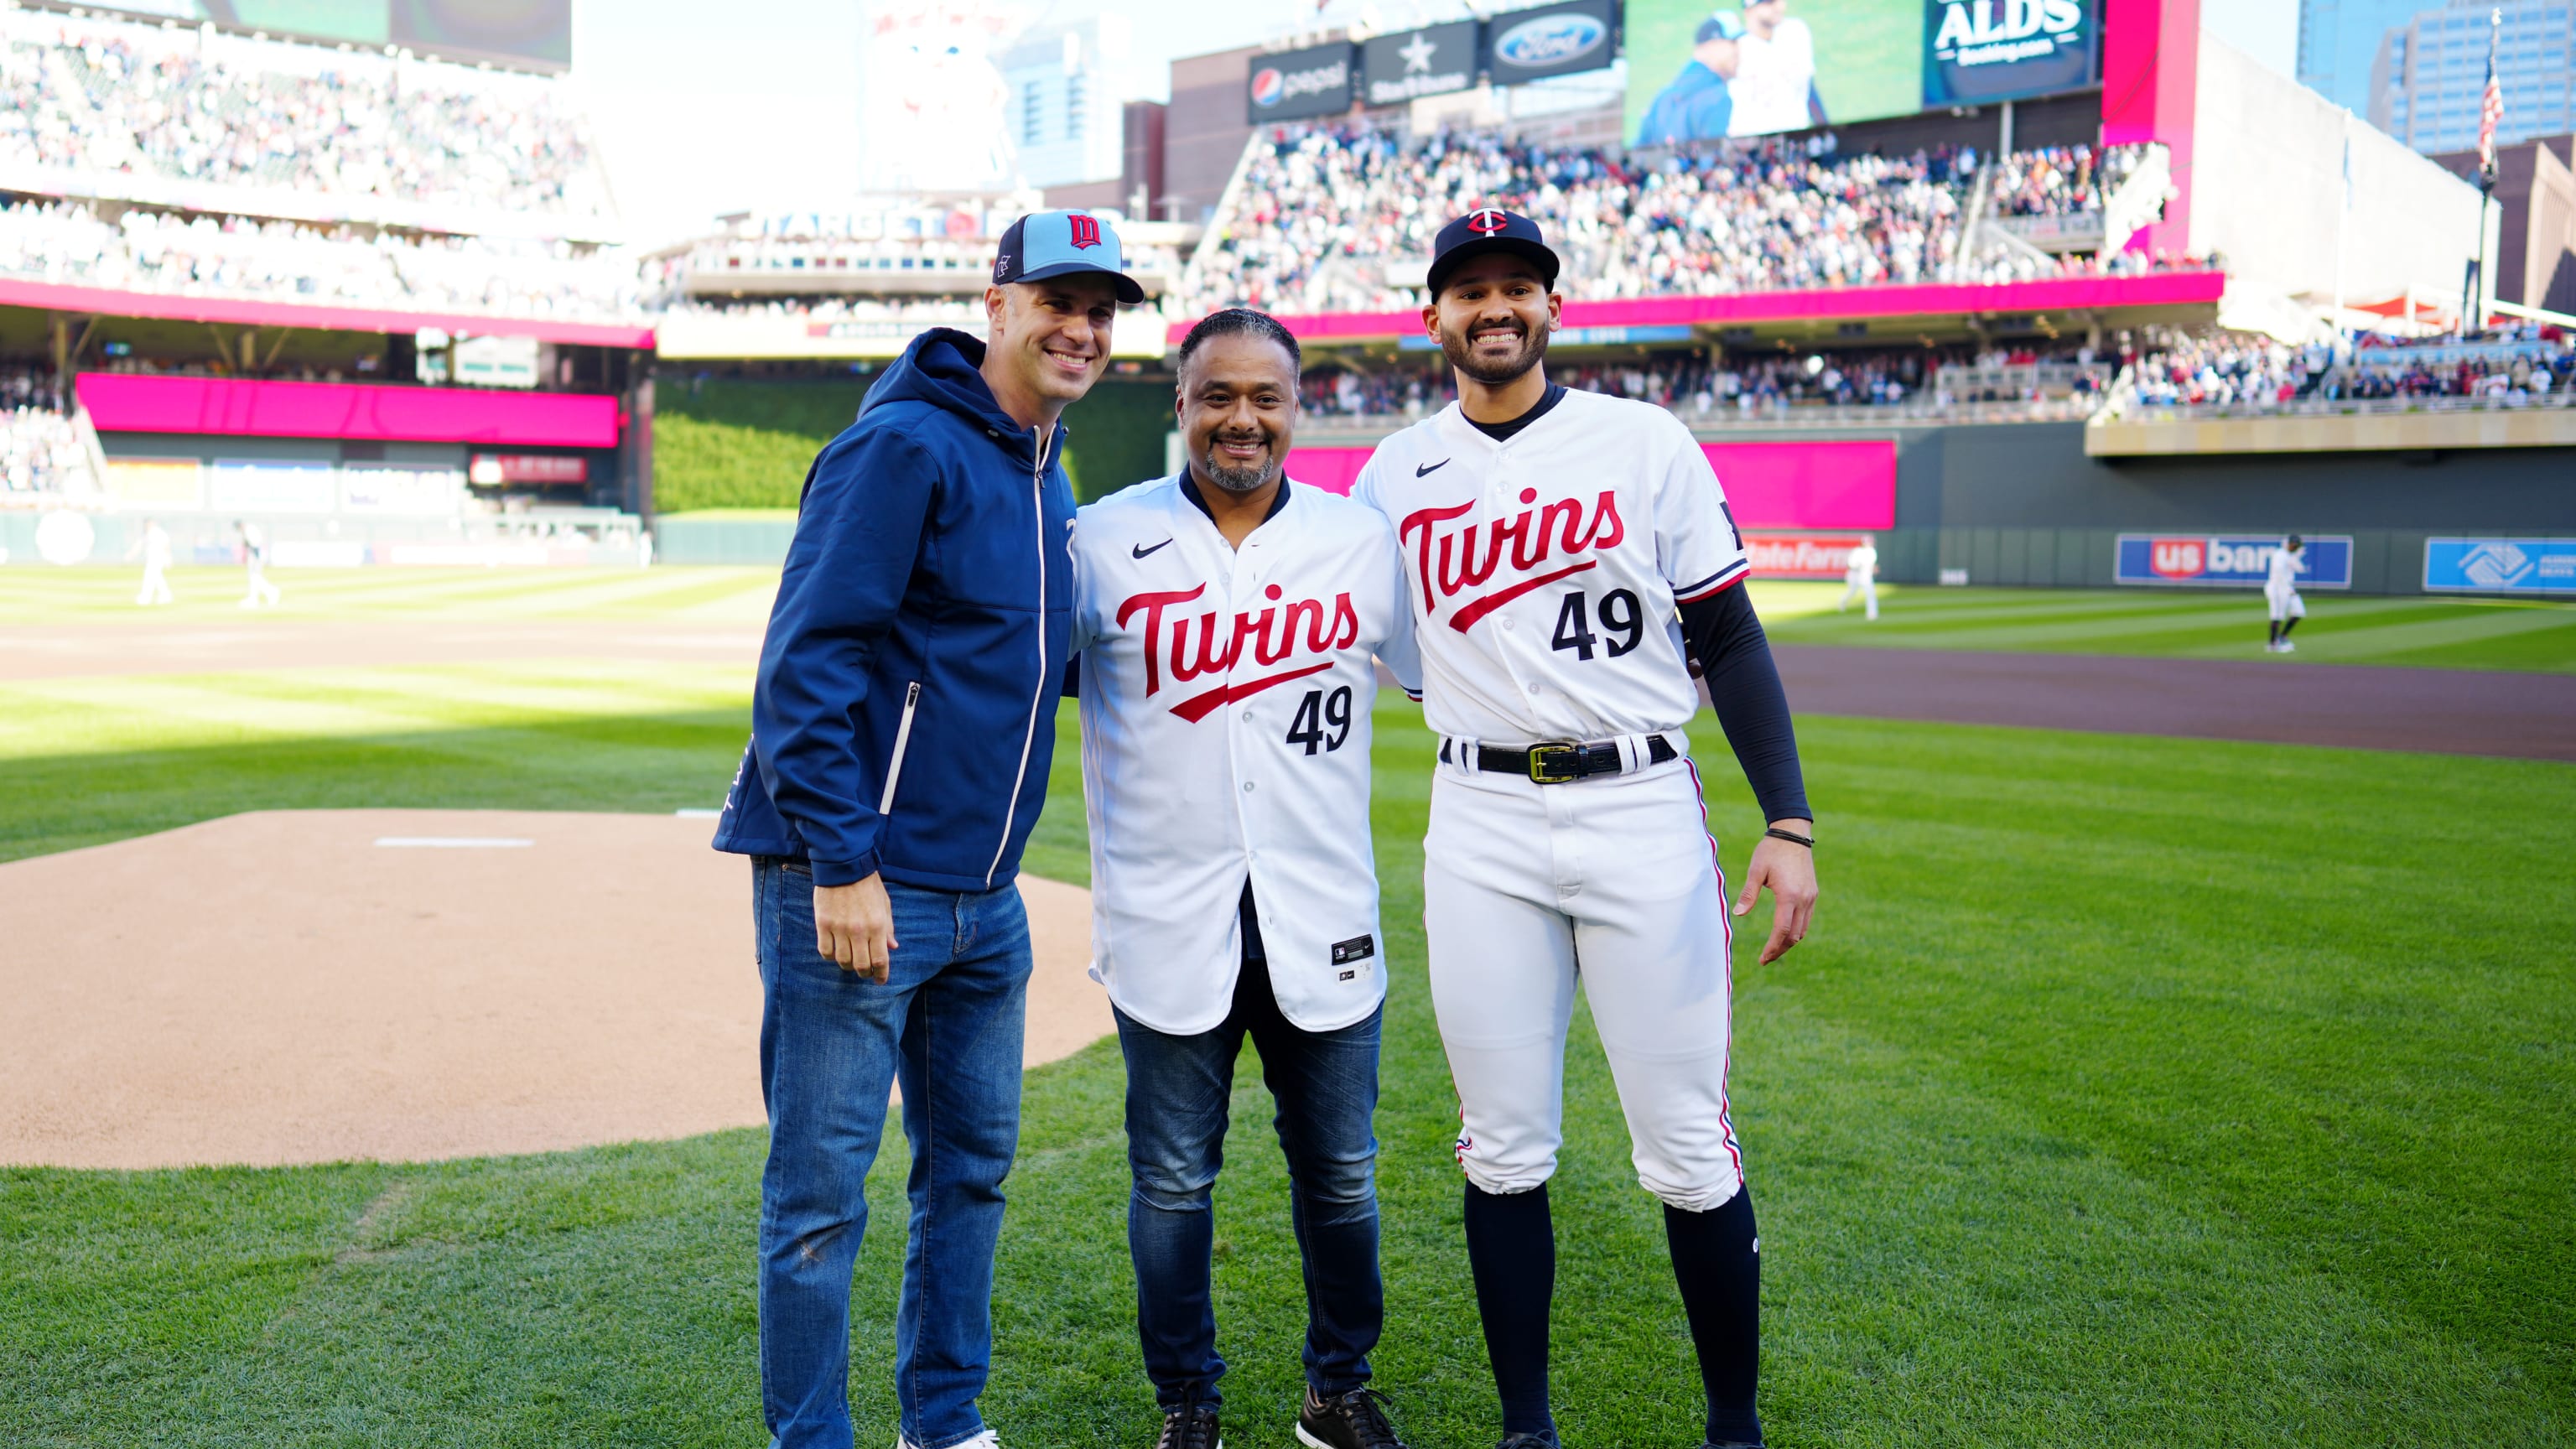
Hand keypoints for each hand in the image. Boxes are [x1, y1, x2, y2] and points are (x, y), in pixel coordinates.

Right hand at [814, 874, 896, 982]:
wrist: (844, 866)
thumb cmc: (867, 885)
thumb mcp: (884, 904)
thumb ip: (888, 928)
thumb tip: (892, 948)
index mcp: (877, 925)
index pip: (880, 960)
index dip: (881, 975)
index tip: (880, 980)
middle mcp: (859, 930)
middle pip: (861, 965)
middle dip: (865, 973)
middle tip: (866, 972)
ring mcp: (839, 928)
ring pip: (842, 961)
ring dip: (848, 966)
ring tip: (851, 961)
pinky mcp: (823, 923)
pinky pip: (825, 950)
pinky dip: (830, 956)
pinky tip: (835, 952)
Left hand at [1733, 820, 1816, 964]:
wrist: (1793, 834)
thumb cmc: (1771, 850)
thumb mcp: (1756, 870)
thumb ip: (1748, 893)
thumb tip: (1739, 914)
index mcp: (1789, 896)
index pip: (1781, 931)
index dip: (1772, 947)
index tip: (1762, 959)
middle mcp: (1804, 899)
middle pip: (1794, 935)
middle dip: (1780, 950)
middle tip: (1766, 959)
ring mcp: (1811, 897)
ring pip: (1803, 930)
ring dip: (1789, 942)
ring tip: (1774, 950)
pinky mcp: (1813, 893)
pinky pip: (1807, 919)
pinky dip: (1796, 930)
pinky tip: (1785, 933)